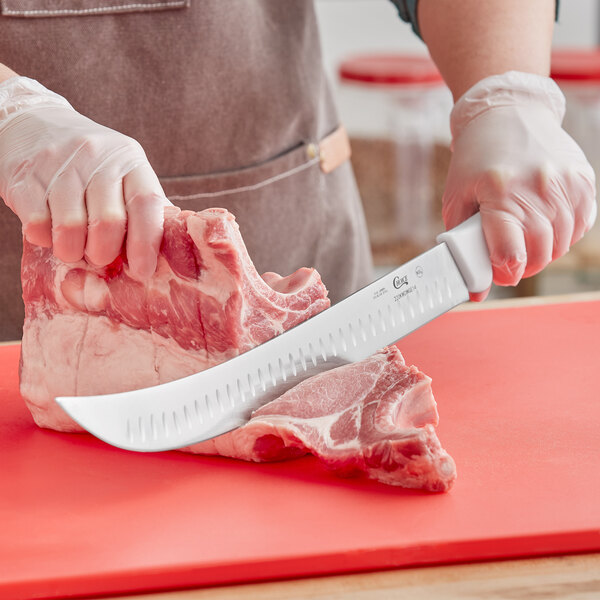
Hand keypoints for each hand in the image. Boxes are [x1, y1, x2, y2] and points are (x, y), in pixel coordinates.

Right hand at [0, 77, 171, 278]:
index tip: (143, 270)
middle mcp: (96, 157)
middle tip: (100, 257)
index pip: (145, 203)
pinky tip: (51, 232)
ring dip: (73, 251)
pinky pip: (38, 225)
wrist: (34, 122)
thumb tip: (168, 251)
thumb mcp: (125, 171)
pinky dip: (45, 240)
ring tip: (74, 249)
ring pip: (71, 228)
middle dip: (105, 253)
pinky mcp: (25, 176)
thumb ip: (144, 206)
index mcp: (129, 158)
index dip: (146, 243)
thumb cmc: (91, 162)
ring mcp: (58, 164)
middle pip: (108, 222)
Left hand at [442, 71, 596, 298]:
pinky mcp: (582, 180)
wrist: (507, 112)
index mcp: (501, 193)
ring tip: (524, 238)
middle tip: (509, 258)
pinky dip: (563, 235)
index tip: (498, 271)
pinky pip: (580, 225)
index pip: (511, 254)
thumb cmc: (475, 159)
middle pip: (540, 253)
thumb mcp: (456, 199)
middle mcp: (538, 188)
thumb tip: (475, 291)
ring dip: (543, 252)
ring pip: (562, 244)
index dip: (504, 273)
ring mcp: (565, 183)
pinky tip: (545, 225)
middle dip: (523, 266)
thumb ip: (461, 245)